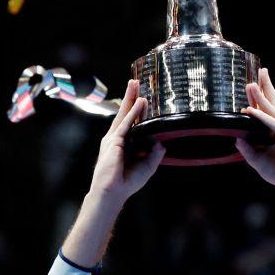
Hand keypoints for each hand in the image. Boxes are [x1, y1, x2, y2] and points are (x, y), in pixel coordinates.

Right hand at [87, 79, 164, 209]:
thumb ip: (155, 153)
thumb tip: (162, 142)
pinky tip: (140, 103)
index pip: (131, 121)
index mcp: (123, 143)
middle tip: (135, 81)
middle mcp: (117, 138)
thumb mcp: (147, 166)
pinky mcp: (114, 142)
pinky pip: (126, 124)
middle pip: (125, 112)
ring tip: (136, 84)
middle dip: (130, 96)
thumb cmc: (127, 182)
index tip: (143, 96)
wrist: (112, 193)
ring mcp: (114, 138)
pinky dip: (133, 113)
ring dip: (131, 98)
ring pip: (124, 114)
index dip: (136, 109)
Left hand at [235, 68, 274, 200]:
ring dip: (260, 96)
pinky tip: (250, 109)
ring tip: (250, 84)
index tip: (253, 84)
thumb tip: (236, 138)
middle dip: (266, 86)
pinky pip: (271, 122)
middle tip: (260, 71)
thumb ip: (247, 149)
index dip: (262, 97)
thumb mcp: (258, 159)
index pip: (271, 109)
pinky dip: (260, 116)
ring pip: (272, 109)